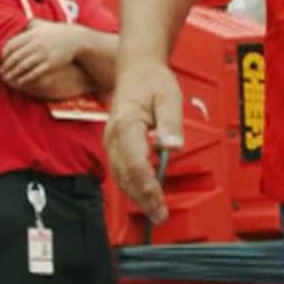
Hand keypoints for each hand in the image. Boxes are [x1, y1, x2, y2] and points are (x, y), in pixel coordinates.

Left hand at [0, 21, 81, 89]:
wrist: (77, 39)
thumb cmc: (57, 32)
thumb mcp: (43, 24)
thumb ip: (29, 24)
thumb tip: (17, 23)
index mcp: (32, 34)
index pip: (12, 45)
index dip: (4, 54)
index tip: (0, 60)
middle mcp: (37, 43)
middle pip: (16, 57)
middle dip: (6, 66)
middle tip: (0, 72)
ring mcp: (44, 54)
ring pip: (24, 65)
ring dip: (14, 73)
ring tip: (7, 79)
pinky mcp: (51, 63)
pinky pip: (35, 72)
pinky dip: (26, 78)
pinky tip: (20, 81)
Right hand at [103, 59, 184, 223]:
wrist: (137, 69)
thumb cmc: (152, 81)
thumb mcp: (169, 98)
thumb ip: (170, 123)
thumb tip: (172, 146)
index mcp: (126, 125)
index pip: (134, 164)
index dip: (147, 185)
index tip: (160, 199)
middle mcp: (114, 137)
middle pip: (125, 176)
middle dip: (142, 198)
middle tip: (159, 215)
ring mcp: (111, 142)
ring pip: (120, 177)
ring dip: (136, 196)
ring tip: (154, 211)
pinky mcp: (115, 144)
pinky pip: (121, 171)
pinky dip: (132, 186)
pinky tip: (145, 195)